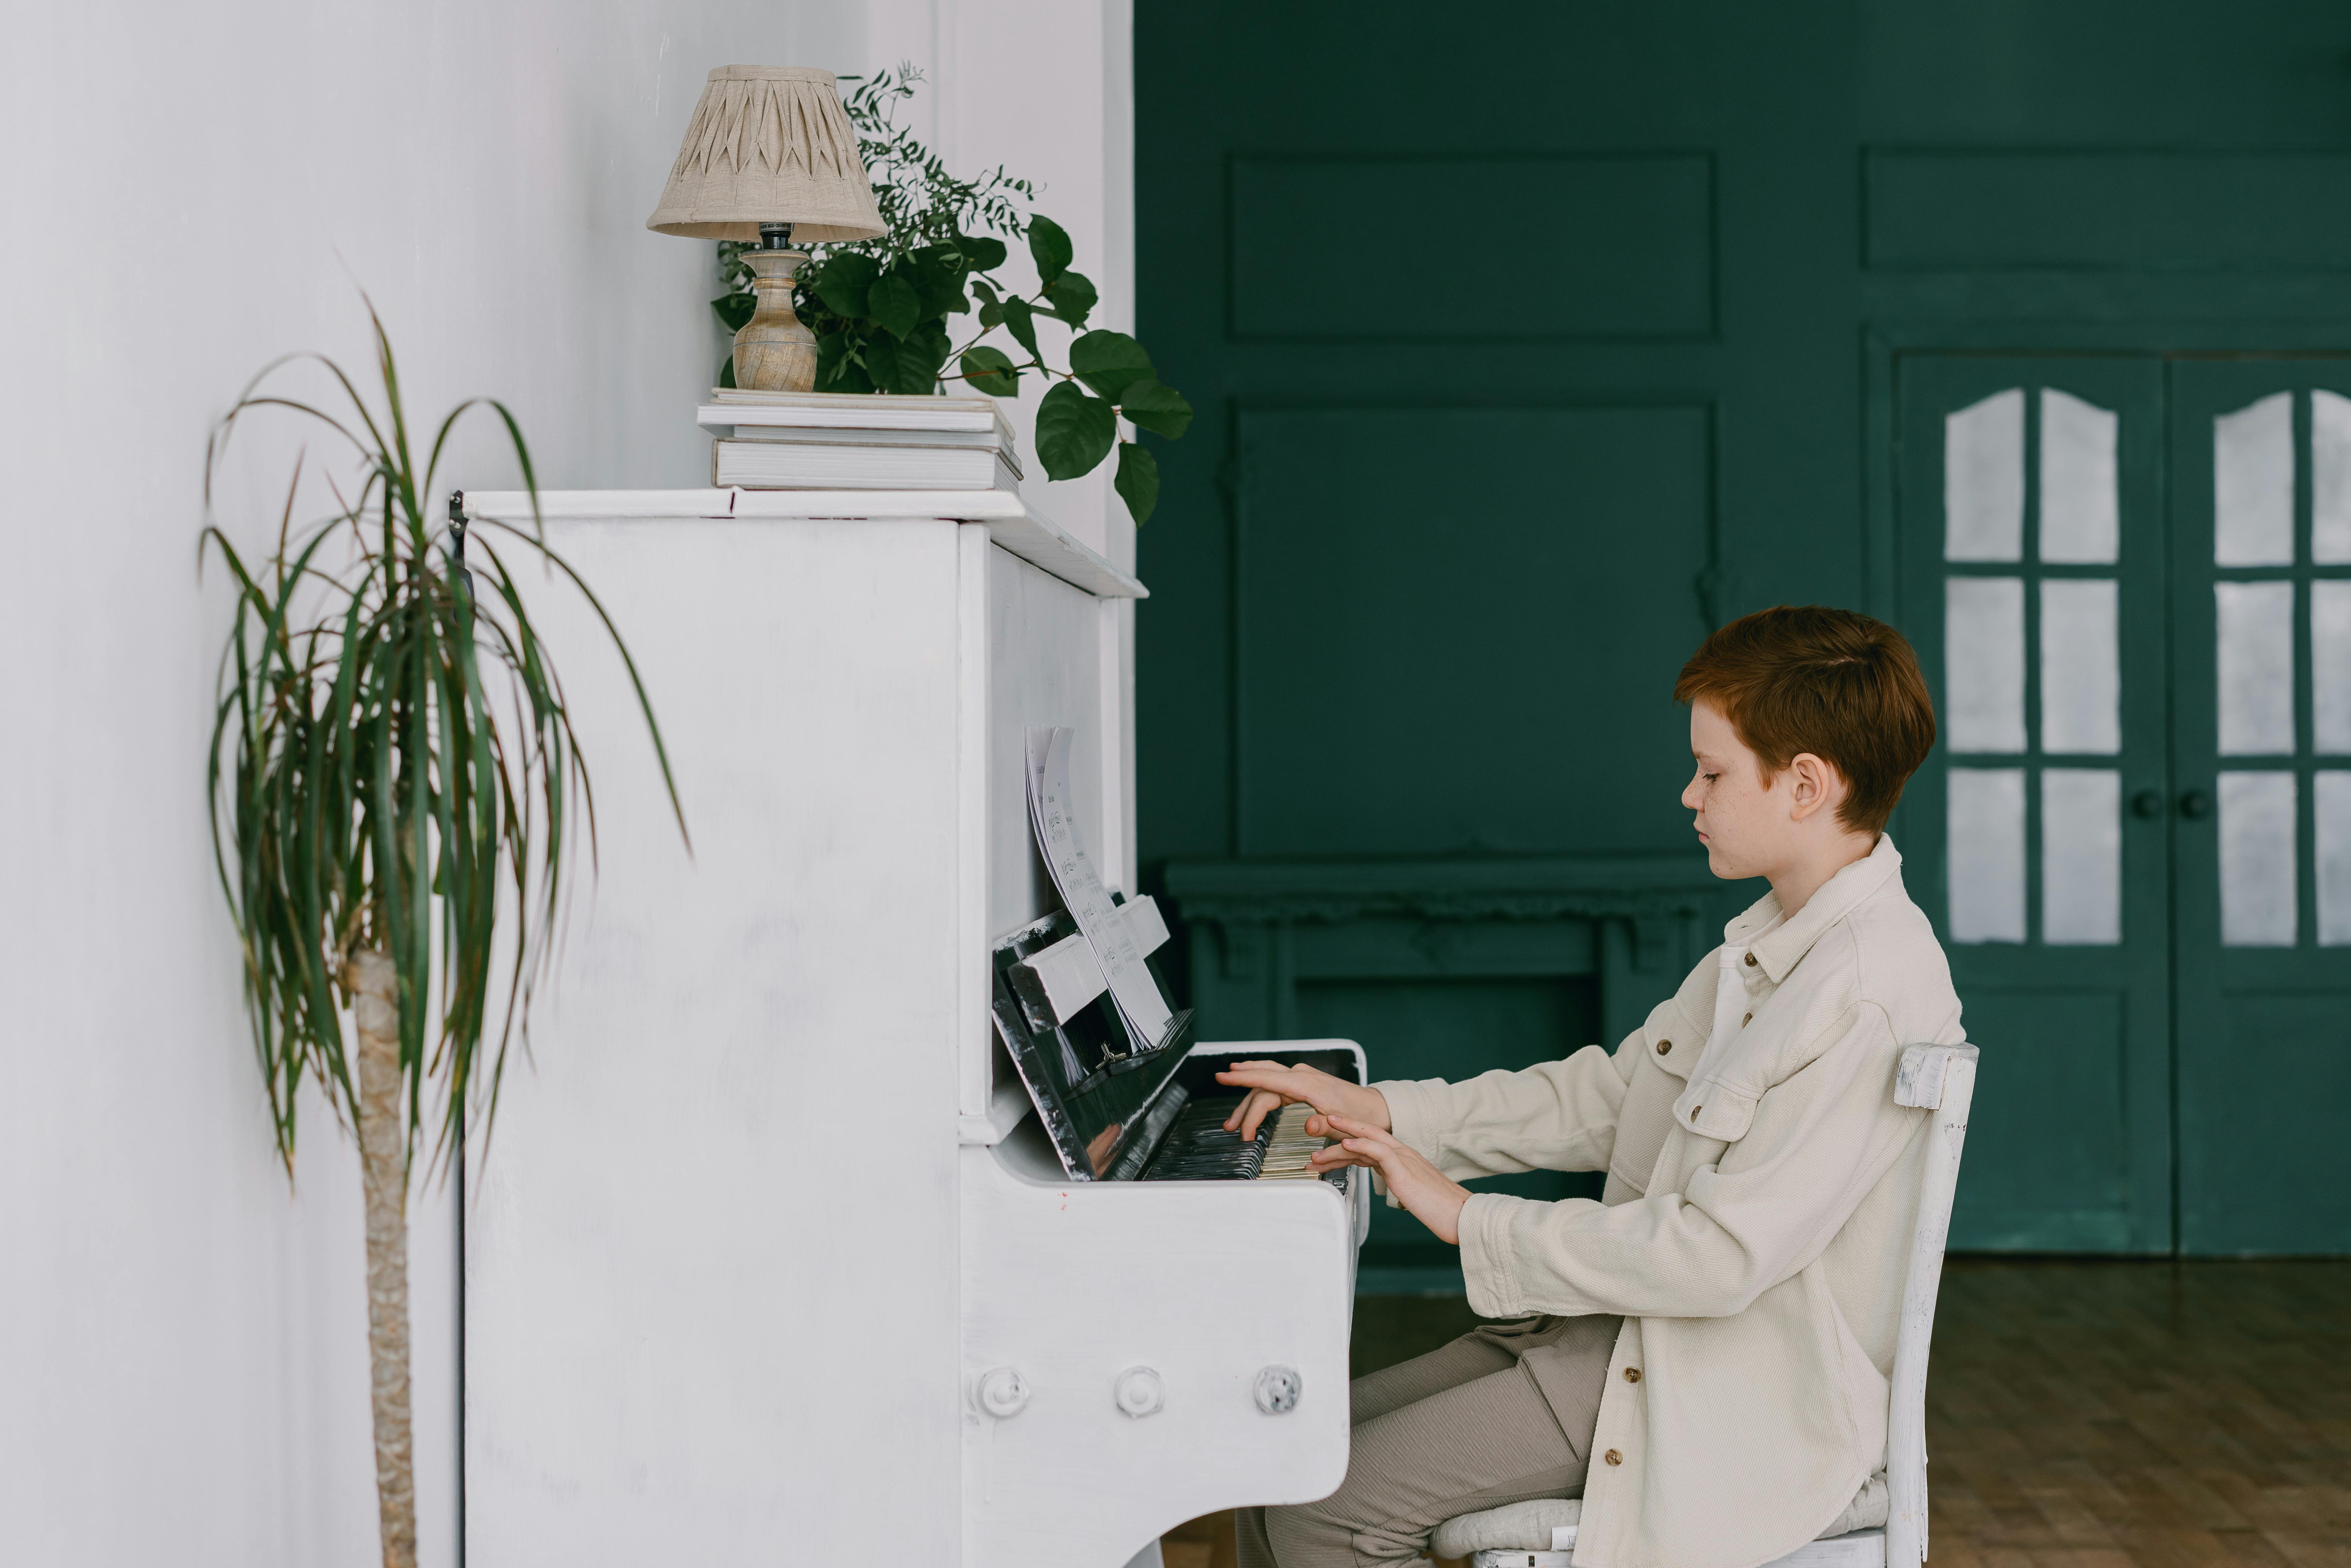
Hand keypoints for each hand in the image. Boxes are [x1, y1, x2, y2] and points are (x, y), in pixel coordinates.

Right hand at [1215, 1060, 1389, 1141]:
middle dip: (1242, 1104)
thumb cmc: (1359, 1115)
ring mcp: (1301, 1078)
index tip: (1223, 1077)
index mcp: (1307, 1084)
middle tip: (1230, 1125)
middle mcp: (1301, 1076)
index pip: (1267, 1079)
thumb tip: (1309, 1126)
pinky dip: (1259, 1092)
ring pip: (1265, 1083)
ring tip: (1233, 1123)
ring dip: (1248, 1102)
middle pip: (1262, 1083)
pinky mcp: (1303, 1083)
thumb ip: (1324, 1124)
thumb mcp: (1342, 1124)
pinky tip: (1249, 1099)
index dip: (1242, 1078)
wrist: (1374, 1108)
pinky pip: (1274, 1084)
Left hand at [1309, 1116, 1472, 1245]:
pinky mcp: (1405, 1170)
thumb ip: (1399, 1183)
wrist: (1462, 1215)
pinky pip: (1379, 1151)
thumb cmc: (1440, 1208)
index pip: (1369, 1143)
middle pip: (1365, 1133)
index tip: (1328, 1140)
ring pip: (1367, 1138)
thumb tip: (1389, 1185)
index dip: (1348, 1139)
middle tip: (1315, 1126)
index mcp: (1402, 1159)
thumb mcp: (1412, 1192)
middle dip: (1339, 1128)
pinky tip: (1345, 1143)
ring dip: (1340, 1136)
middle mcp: (1402, 1154)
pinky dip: (1361, 1145)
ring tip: (1320, 1133)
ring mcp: (1404, 1159)